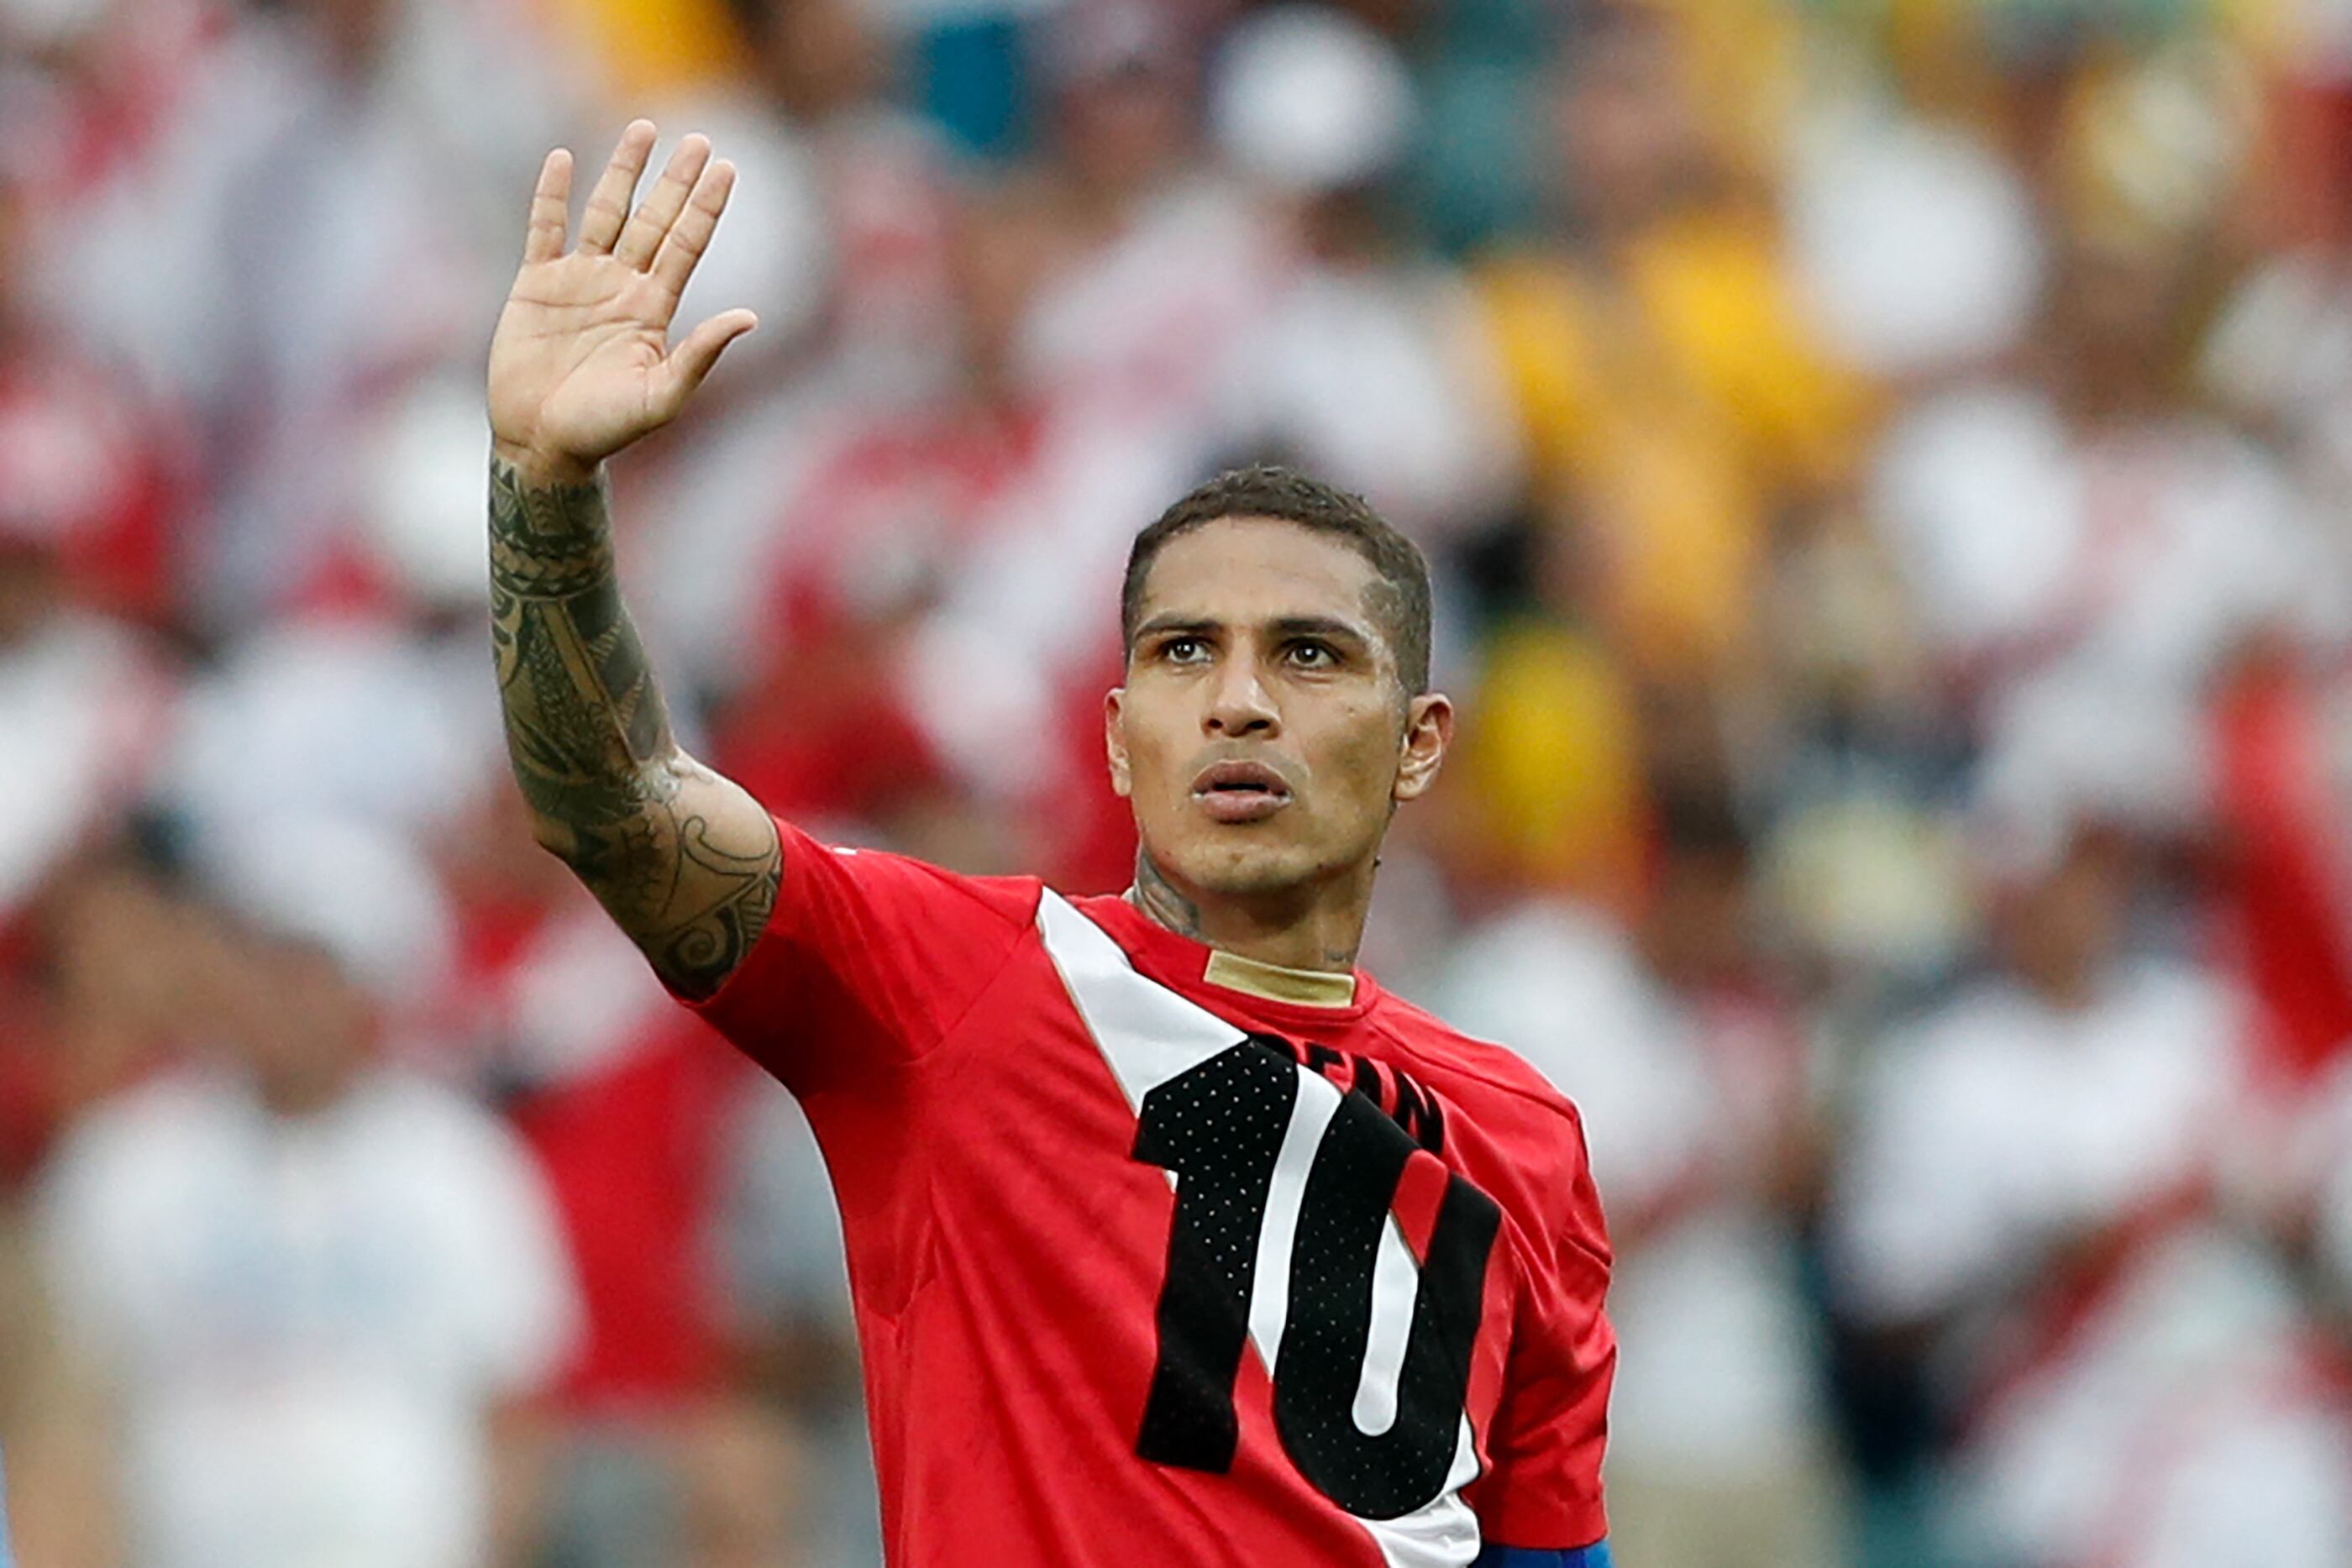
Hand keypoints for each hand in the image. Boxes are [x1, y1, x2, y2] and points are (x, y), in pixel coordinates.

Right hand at [488, 121, 758, 483]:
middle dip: (675, 180)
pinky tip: (563, 159)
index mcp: (653, 309)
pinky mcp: (535, 285)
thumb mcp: (661, 396)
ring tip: (644, 129)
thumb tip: (750, 317)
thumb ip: (701, 355)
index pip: (686, 246)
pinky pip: (544, 229)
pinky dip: (552, 195)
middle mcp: (621, 286)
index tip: (727, 168)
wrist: (541, 443)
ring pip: (605, 213)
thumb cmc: (604, 430)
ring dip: (623, 172)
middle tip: (699, 139)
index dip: (705, 208)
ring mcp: (578, 281)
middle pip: (654, 220)